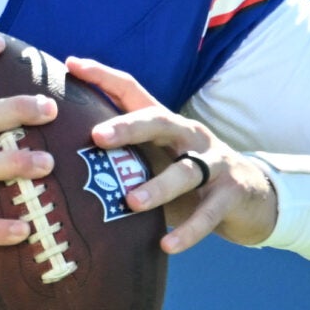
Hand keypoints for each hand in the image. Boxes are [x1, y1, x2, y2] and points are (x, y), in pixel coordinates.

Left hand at [64, 58, 278, 253]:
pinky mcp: (230, 194)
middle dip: (128, 127)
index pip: (133, 90)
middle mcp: (189, 136)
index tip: (72, 64)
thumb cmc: (186, 177)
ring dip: (158, 186)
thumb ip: (121, 157)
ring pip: (185, 171)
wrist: (250, 196)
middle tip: (97, 137)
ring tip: (131, 202)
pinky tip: (167, 245)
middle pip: (159, 121)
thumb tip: (59, 161)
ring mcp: (214, 163)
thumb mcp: (155, 159)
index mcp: (165, 124)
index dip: (103, 76)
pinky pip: (208, 214)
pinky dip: (188, 231)